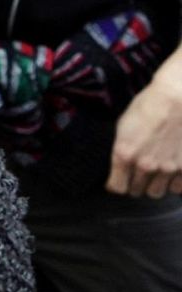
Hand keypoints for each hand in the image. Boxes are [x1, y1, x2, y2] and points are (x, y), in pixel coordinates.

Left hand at [109, 57, 181, 196]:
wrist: (177, 99)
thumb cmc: (148, 107)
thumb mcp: (123, 126)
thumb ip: (122, 150)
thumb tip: (121, 165)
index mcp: (124, 154)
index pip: (116, 187)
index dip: (116, 185)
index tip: (118, 181)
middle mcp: (145, 165)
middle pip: (136, 191)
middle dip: (135, 184)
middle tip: (138, 174)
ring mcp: (167, 168)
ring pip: (156, 193)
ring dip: (154, 185)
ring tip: (156, 174)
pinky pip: (177, 189)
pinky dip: (174, 184)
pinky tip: (172, 173)